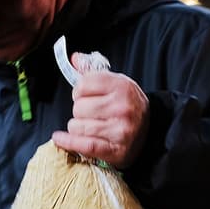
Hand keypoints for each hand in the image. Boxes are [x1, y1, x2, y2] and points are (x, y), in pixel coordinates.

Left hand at [51, 53, 149, 168]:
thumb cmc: (128, 106)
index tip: (83, 96)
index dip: (78, 91)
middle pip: (79, 107)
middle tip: (89, 114)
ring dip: (77, 127)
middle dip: (79, 111)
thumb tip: (75, 58)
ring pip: (78, 126)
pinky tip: (59, 138)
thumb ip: (93, 71)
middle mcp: (122, 107)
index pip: (83, 85)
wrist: (150, 131)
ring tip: (88, 127)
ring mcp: (120, 130)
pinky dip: (68, 142)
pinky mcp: (115, 150)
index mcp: (122, 86)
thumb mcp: (116, 84)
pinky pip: (84, 144)